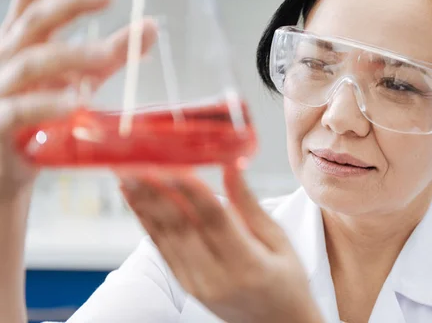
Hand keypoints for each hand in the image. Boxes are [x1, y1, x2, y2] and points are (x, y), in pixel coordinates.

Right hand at [0, 0, 156, 201]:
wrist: (8, 172)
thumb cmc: (40, 122)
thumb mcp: (78, 80)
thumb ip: (109, 55)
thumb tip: (149, 29)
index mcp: (21, 43)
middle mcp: (4, 58)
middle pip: (35, 19)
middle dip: (71, 2)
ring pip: (33, 61)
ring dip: (74, 55)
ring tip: (108, 55)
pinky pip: (21, 109)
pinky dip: (49, 103)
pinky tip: (77, 102)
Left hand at [119, 166, 324, 322]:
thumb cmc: (286, 281)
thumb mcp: (279, 241)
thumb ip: (250, 205)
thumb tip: (231, 168)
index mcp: (248, 264)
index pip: (214, 219)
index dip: (190, 190)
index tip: (173, 163)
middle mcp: (217, 277)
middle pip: (181, 227)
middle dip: (156, 191)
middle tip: (137, 162)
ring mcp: (197, 284)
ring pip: (165, 237)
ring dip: (144, 203)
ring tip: (128, 174)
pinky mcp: (186, 286)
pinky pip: (162, 250)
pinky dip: (147, 222)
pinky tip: (137, 201)